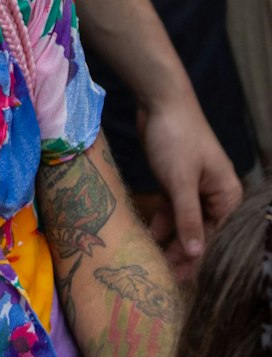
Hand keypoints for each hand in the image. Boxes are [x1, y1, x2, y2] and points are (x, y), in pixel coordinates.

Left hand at [136, 93, 241, 273]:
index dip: (197, 258)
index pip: (215, 236)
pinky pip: (171, 207)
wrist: (160, 101)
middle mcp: (215, 194)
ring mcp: (195, 187)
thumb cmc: (176, 138)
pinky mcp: (175, 179)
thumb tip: (197, 254)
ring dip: (171, 238)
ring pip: (184, 221)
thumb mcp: (181, 182)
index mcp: (228, 196)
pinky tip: (150, 235)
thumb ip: (188, 218)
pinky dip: (162, 220)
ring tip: (154, 260)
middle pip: (200, 231)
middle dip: (183, 252)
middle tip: (164, 274)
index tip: (180, 278)